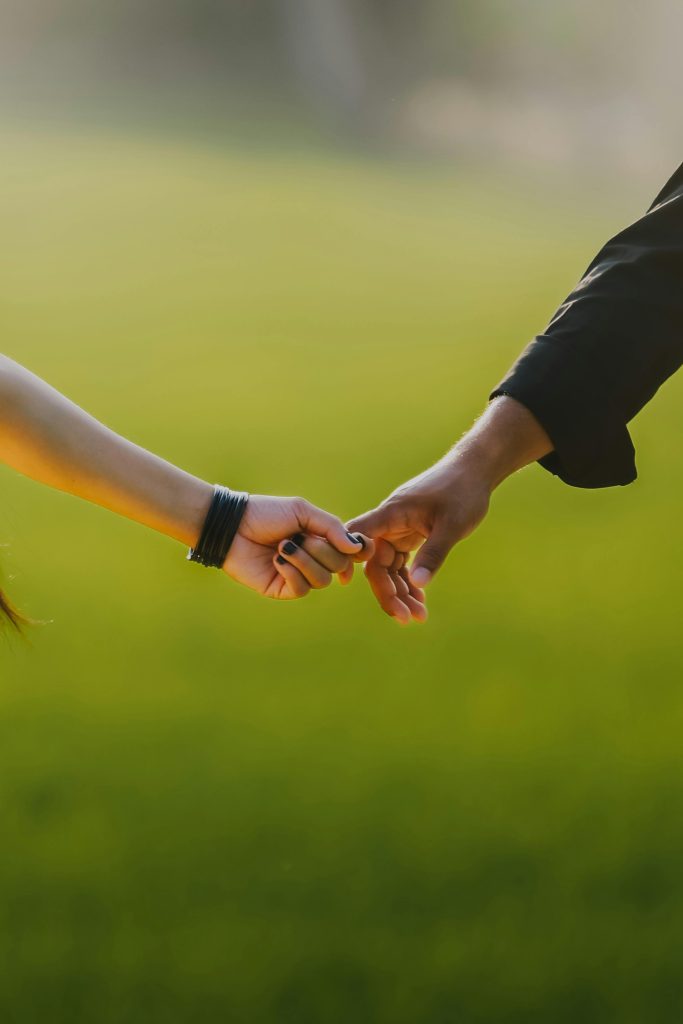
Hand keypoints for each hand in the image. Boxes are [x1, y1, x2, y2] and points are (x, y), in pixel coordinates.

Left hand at [224, 495, 372, 599]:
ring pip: (322, 581)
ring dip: (304, 561)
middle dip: (321, 551)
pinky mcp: (281, 589)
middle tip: (299, 538)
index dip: (358, 553)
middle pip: (339, 566)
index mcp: (321, 539)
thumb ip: (331, 528)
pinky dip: (291, 572)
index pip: (350, 553)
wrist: (233, 525)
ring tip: (283, 547)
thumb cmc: (266, 514)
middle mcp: (313, 559)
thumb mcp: (302, 512)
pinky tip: (276, 560)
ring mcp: (298, 575)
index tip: (357, 548)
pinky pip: (301, 589)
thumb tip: (357, 549)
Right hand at [347, 458, 489, 622]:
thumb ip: (433, 554)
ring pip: (390, 567)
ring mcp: (399, 530)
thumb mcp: (451, 526)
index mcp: (391, 514)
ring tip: (418, 616)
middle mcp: (390, 523)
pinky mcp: (411, 535)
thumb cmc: (462, 492)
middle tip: (406, 618)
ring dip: (401, 592)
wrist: (474, 471)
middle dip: (389, 592)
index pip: (359, 537)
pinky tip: (419, 599)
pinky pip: (403, 563)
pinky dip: (410, 581)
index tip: (344, 582)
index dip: (348, 558)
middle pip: (376, 563)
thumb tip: (416, 585)